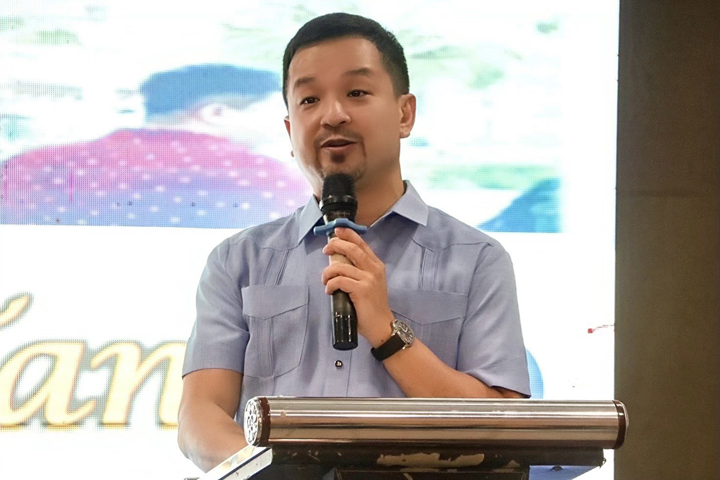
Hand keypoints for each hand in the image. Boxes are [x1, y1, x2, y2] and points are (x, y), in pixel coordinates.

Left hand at [321, 227, 393, 346]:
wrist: (381, 324)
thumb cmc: (372, 305)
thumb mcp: (370, 283)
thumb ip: (360, 270)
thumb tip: (339, 261)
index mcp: (376, 265)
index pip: (361, 244)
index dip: (348, 234)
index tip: (336, 231)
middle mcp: (374, 269)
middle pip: (351, 249)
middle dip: (335, 246)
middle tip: (325, 251)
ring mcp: (368, 279)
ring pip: (341, 266)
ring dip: (328, 272)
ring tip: (326, 281)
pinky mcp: (361, 290)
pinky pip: (339, 281)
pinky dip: (330, 285)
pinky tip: (330, 291)